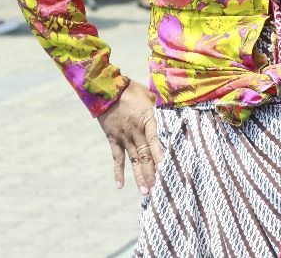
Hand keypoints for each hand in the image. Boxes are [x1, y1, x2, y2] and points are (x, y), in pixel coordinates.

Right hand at [96, 78, 162, 194]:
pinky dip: (118, 172)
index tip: (167, 169)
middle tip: (158, 189)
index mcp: (147, 120)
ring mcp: (123, 137)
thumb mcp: (150, 94)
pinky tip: (120, 186)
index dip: (161, 155)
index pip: (156, 141)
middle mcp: (136, 132)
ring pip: (134, 160)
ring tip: (145, 192)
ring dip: (140, 176)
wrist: (105, 88)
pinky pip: (116, 158)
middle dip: (152, 173)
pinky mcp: (113, 139)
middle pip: (145, 155)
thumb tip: (175, 107)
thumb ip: (161, 105)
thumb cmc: (131, 89)